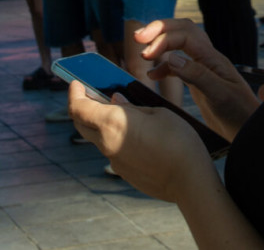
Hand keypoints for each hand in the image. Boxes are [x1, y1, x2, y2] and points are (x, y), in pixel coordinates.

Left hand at [69, 81, 212, 203]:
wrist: (189, 181)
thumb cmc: (178, 141)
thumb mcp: (157, 113)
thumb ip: (132, 107)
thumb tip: (116, 101)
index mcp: (112, 123)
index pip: (78, 108)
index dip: (74, 94)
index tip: (76, 83)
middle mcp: (107, 144)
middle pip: (82, 124)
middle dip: (82, 107)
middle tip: (92, 94)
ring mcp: (115, 161)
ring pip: (99, 138)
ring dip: (102, 124)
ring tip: (118, 111)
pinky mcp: (125, 173)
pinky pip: (114, 151)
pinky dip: (117, 138)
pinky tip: (136, 134)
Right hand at [137, 19, 260, 138]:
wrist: (250, 130)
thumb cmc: (240, 114)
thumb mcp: (220, 95)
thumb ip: (197, 76)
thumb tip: (172, 57)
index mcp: (213, 58)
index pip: (186, 35)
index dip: (164, 38)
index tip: (146, 53)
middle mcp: (208, 58)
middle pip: (182, 30)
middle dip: (160, 29)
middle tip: (138, 37)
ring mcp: (203, 68)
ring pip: (180, 44)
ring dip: (161, 43)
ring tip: (143, 52)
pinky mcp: (199, 80)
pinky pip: (179, 65)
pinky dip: (163, 65)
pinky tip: (153, 75)